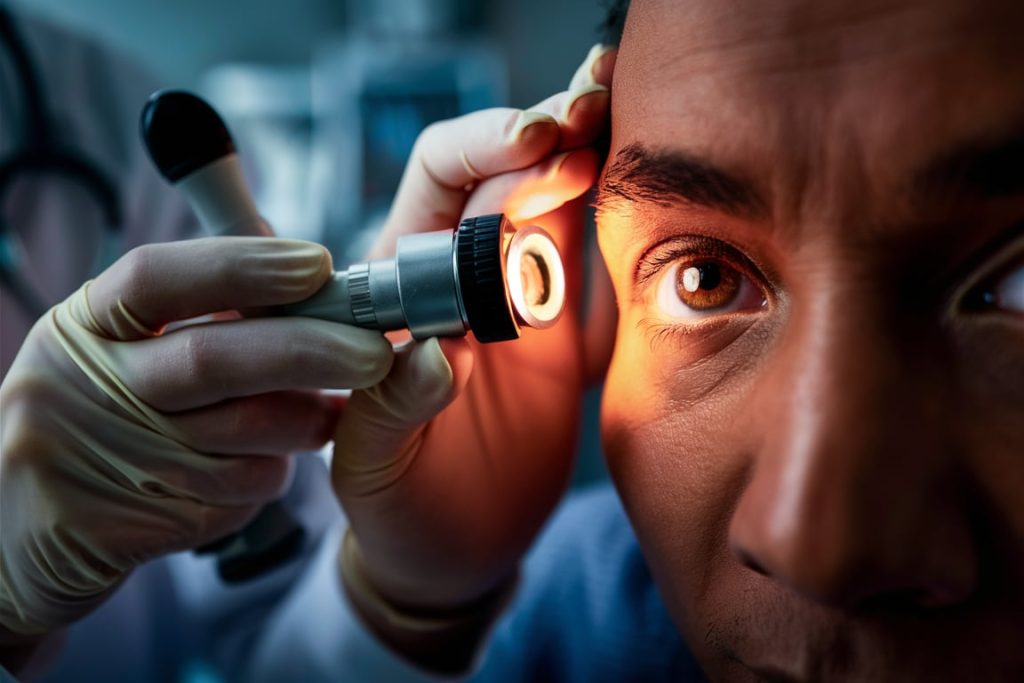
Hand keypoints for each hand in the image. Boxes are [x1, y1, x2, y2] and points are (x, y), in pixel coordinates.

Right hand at [0, 238, 392, 647]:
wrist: (25, 535)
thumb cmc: (102, 420)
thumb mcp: (123, 348)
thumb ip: (203, 309)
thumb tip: (305, 268)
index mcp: (84, 326)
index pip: (157, 278)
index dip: (243, 267)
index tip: (317, 264)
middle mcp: (78, 386)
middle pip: (210, 359)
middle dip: (308, 350)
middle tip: (375, 351)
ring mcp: (96, 459)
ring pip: (239, 436)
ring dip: (302, 424)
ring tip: (325, 415)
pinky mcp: (123, 525)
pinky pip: (236, 492)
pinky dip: (269, 475)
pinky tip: (265, 466)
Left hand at [331, 44, 616, 637]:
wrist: (452, 552)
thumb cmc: (397, 509)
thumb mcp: (369, 470)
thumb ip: (387, 413)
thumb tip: (430, 359)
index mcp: (402, 289)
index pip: (439, 181)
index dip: (484, 149)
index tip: (534, 146)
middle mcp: (462, 278)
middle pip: (510, 171)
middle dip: (553, 128)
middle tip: (599, 104)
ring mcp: (520, 302)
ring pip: (560, 202)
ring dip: (595, 151)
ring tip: (634, 103)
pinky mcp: (566, 338)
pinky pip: (600, 265)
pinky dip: (629, 219)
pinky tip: (660, 181)